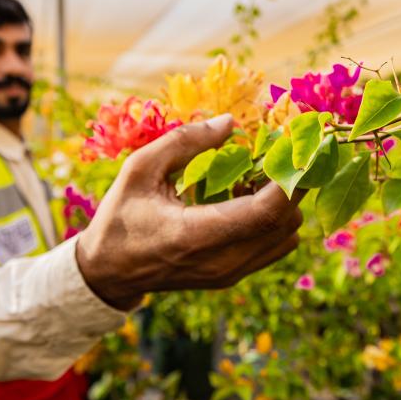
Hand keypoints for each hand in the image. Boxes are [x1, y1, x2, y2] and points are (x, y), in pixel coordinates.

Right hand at [75, 114, 303, 310]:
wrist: (108, 272)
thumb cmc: (120, 217)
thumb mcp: (140, 170)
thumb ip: (185, 142)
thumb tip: (231, 122)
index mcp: (196, 235)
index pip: (266, 211)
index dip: (289, 177)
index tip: (292, 146)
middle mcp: (221, 261)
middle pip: (287, 222)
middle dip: (289, 184)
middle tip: (270, 153)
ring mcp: (230, 273)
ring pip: (288, 236)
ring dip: (281, 203)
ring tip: (251, 178)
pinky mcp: (233, 276)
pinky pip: (274, 247)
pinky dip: (273, 220)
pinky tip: (243, 198)